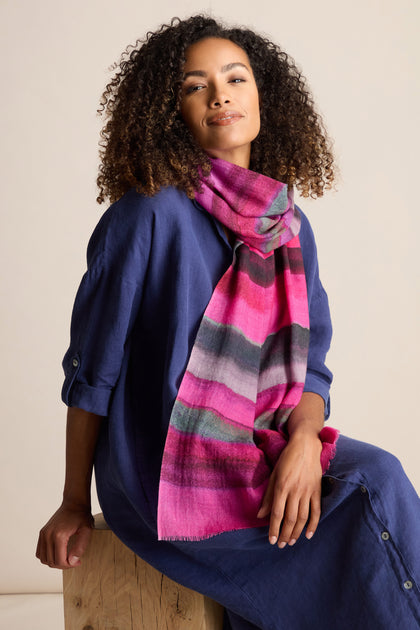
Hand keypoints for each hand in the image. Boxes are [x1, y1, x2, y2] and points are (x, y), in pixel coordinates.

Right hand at [36, 502, 93, 568]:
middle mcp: (48, 535)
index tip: (78, 562)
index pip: (59, 561)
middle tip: (73, 561)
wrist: (74, 503)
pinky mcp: (42, 533)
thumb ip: (80, 547)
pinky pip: (39, 552)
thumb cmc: (81, 515)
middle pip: (51, 562)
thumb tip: (72, 561)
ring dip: (54, 562)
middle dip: (63, 565)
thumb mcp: (86, 531)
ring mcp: (43, 534)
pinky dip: (47, 556)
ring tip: (66, 558)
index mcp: (59, 535)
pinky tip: (58, 553)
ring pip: (43, 559)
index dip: (69, 566)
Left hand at [257, 432, 321, 547]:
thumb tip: (260, 516)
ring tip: (290, 541)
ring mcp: (308, 491)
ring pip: (303, 518)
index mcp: (282, 486)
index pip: (276, 513)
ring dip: (296, 532)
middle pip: (290, 519)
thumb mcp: (273, 474)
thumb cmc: (287, 458)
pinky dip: (313, 525)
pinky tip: (308, 535)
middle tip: (280, 544)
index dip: (273, 528)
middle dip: (284, 534)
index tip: (270, 540)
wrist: (306, 445)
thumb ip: (267, 496)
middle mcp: (295, 490)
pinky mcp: (317, 490)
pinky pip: (316, 511)